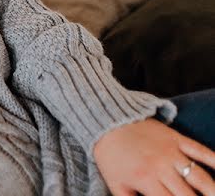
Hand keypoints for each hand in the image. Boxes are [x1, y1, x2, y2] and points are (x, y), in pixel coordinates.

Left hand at [93, 118, 214, 195]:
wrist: (107, 122)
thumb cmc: (111, 157)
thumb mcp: (116, 184)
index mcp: (145, 180)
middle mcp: (160, 167)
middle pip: (188, 194)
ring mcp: (170, 151)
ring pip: (199, 175)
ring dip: (212, 189)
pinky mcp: (176, 138)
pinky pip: (199, 149)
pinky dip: (213, 159)